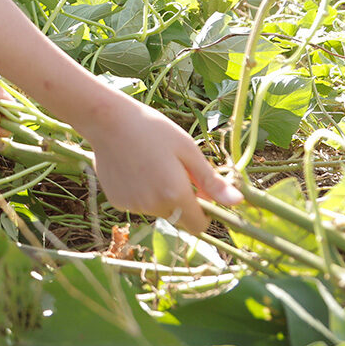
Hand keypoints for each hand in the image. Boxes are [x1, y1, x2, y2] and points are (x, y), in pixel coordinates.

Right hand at [82, 98, 241, 234]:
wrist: (106, 119)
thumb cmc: (152, 128)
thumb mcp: (187, 150)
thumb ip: (211, 181)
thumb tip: (238, 202)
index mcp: (175, 194)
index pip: (198, 226)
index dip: (204, 212)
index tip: (199, 191)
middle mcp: (153, 206)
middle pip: (177, 217)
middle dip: (180, 200)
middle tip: (172, 168)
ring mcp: (132, 205)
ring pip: (157, 210)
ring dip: (159, 195)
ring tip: (149, 164)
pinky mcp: (116, 201)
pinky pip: (138, 204)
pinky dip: (140, 192)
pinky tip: (133, 168)